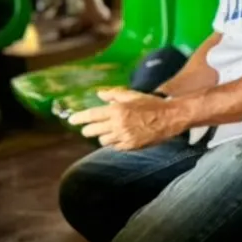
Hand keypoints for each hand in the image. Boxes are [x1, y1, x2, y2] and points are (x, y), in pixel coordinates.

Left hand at [69, 88, 188, 150]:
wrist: (170, 118)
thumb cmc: (152, 104)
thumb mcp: (133, 95)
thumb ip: (114, 94)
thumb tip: (99, 94)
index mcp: (117, 110)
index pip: (91, 115)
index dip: (79, 118)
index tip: (71, 120)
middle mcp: (118, 124)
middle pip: (92, 131)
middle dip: (88, 129)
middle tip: (89, 128)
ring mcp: (124, 136)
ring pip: (102, 140)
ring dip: (103, 136)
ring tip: (109, 131)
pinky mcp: (130, 146)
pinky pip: (115, 146)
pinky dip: (115, 142)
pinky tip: (120, 136)